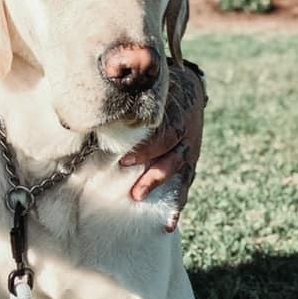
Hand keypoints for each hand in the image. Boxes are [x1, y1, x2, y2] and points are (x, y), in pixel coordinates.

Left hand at [119, 63, 203, 231]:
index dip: (146, 149)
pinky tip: (167, 224)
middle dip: (152, 174)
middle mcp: (187, 133)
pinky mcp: (189, 164)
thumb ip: (130, 85)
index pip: (165, 133)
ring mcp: (189, 150)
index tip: (124, 160)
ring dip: (159, 187)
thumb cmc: (159, 89)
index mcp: (177, 112)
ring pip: (179, 173)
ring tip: (139, 199)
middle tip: (133, 189)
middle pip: (172, 156)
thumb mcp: (150, 84)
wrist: (188, 91)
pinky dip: (177, 206)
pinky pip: (184, 186)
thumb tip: (108, 74)